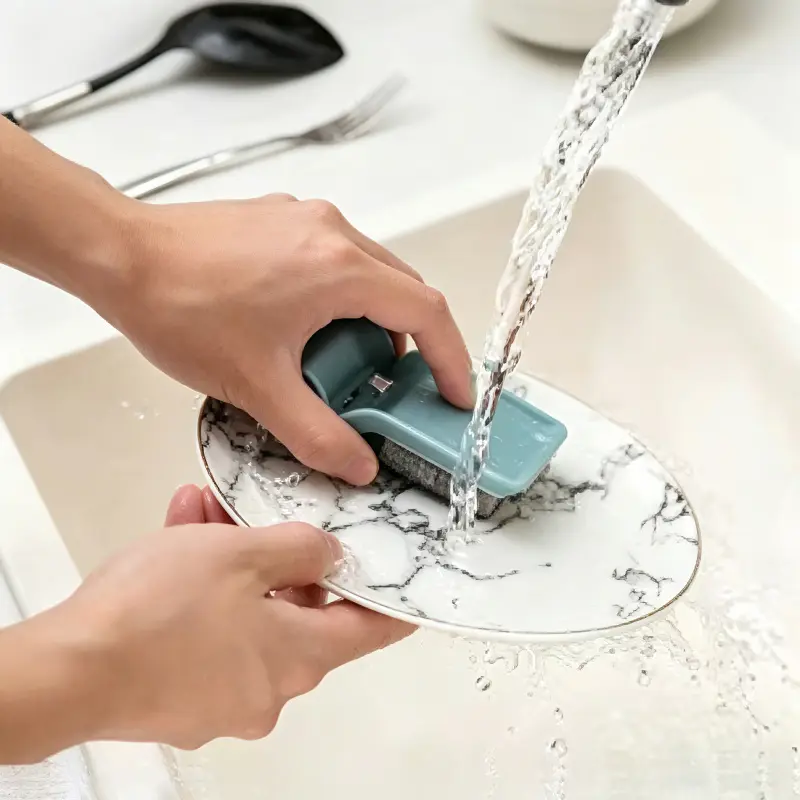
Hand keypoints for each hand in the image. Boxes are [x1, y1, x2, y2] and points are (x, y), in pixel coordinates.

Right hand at [44, 485, 413, 751]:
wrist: (68, 671)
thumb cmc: (156, 615)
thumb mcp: (243, 554)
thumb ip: (301, 548)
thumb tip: (329, 554)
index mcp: (300, 657)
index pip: (370, 630)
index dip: (390, 604)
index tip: (406, 591)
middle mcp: (269, 687)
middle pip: (299, 611)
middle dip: (278, 556)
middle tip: (261, 518)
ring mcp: (223, 697)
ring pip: (246, 613)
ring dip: (232, 561)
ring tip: (202, 513)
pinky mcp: (181, 696)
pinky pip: (209, 632)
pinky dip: (202, 592)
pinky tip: (178, 541)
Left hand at [108, 194, 473, 484]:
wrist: (119, 255)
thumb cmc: (179, 306)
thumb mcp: (257, 387)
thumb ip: (317, 434)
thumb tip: (357, 462)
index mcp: (339, 268)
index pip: (427, 313)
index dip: (451, 360)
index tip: (454, 393)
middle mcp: (331, 232)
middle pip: (403, 292)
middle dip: (406, 346)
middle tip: (387, 389)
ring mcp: (304, 220)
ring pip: (369, 274)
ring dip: (369, 322)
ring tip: (335, 366)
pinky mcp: (280, 221)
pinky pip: (334, 260)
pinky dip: (339, 299)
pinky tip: (302, 332)